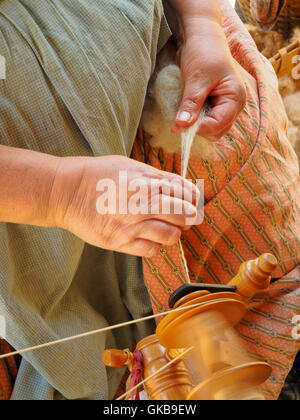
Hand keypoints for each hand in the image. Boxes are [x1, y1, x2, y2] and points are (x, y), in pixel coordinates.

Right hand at [49, 155, 199, 256]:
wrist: (67, 192)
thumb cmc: (98, 175)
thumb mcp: (130, 166)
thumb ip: (157, 177)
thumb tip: (181, 187)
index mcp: (146, 182)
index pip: (185, 193)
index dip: (194, 199)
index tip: (194, 202)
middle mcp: (142, 205)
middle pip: (182, 215)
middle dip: (188, 217)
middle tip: (186, 217)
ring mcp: (131, 225)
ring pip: (171, 236)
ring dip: (174, 232)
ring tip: (168, 228)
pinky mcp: (120, 243)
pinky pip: (151, 250)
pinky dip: (157, 245)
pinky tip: (152, 238)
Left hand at [173, 20, 246, 141]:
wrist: (201, 36)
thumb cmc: (203, 52)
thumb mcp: (196, 79)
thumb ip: (191, 104)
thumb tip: (182, 126)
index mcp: (235, 98)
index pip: (219, 125)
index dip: (200, 128)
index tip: (179, 125)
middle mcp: (233, 105)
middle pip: (218, 131)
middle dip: (199, 129)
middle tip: (180, 120)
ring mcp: (225, 106)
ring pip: (212, 129)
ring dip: (196, 126)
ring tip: (183, 114)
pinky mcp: (215, 105)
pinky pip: (207, 121)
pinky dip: (196, 121)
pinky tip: (186, 112)